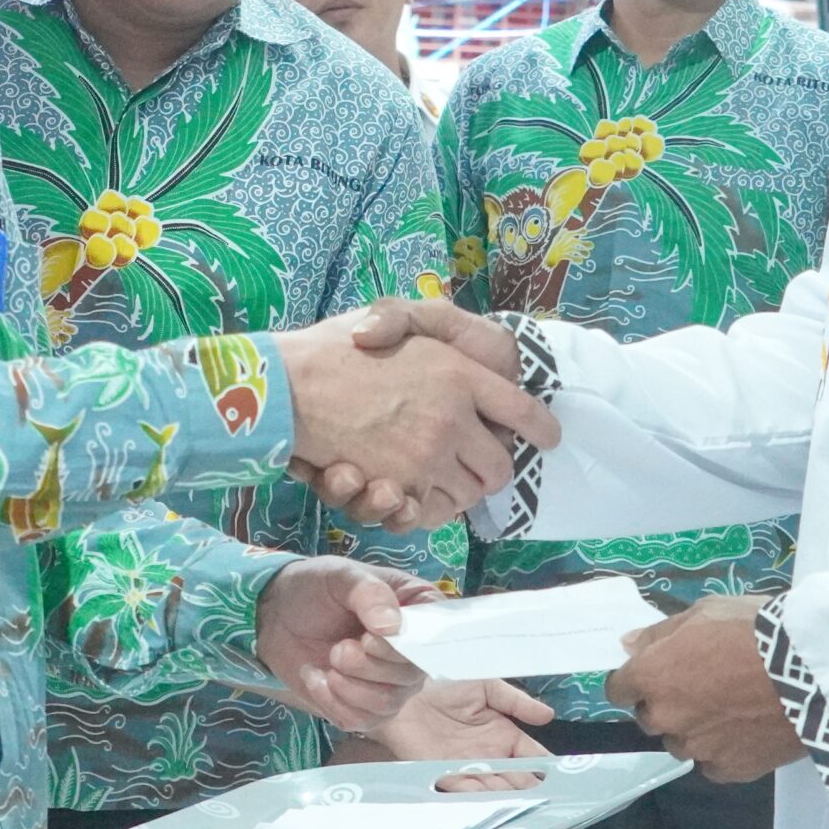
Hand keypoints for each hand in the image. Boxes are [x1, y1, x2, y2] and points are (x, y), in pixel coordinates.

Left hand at [254, 557, 431, 732]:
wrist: (276, 615)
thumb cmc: (315, 587)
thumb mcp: (339, 575)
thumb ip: (368, 593)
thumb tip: (393, 626)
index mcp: (416, 608)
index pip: (437, 636)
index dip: (407, 646)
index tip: (370, 638)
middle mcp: (411, 650)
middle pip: (411, 676)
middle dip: (368, 667)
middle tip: (338, 649)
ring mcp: (390, 681)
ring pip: (388, 703)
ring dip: (349, 687)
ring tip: (327, 663)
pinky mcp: (364, 705)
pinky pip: (362, 720)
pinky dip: (332, 703)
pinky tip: (316, 678)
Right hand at [275, 307, 555, 532]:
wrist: (282, 385)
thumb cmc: (335, 346)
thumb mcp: (392, 314)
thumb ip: (435, 326)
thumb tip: (475, 365)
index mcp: (459, 372)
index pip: (525, 411)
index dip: (541, 428)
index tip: (546, 437)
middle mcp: (452, 418)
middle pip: (501, 467)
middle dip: (490, 468)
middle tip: (472, 459)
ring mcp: (426, 458)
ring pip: (468, 495)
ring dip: (456, 490)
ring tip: (432, 471)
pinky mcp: (397, 489)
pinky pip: (429, 514)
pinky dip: (424, 509)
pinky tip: (408, 490)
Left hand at [338, 676, 556, 793]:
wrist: (402, 688)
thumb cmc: (444, 683)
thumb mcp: (486, 686)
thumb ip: (516, 701)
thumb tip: (548, 716)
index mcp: (504, 736)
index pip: (533, 758)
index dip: (551, 771)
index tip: (568, 783)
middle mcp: (489, 757)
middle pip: (518, 781)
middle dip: (534, 793)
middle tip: (552, 803)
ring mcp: (467, 770)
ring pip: (495, 790)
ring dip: (509, 798)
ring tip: (526, 806)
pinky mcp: (442, 776)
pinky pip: (464, 791)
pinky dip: (478, 797)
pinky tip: (491, 800)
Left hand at [605, 595, 803, 784]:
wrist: (810, 670)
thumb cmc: (753, 630)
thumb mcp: (704, 611)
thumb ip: (659, 633)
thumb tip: (628, 645)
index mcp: (651, 676)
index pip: (617, 690)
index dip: (636, 681)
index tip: (657, 674)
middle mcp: (665, 718)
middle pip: (649, 718)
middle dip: (667, 705)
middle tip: (703, 687)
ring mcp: (696, 749)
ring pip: (682, 743)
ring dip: (694, 730)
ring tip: (731, 709)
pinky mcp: (728, 771)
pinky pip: (713, 764)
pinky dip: (723, 751)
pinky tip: (746, 731)